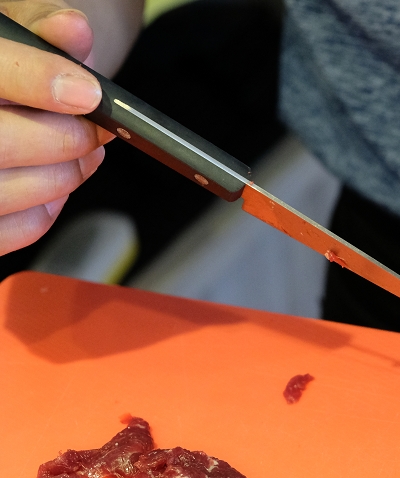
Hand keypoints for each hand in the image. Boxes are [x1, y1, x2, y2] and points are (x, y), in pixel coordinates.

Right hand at [0, 1, 111, 255]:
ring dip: (66, 174)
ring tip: (82, 152)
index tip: (88, 92)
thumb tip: (74, 30)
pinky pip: (16, 229)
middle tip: (94, 130)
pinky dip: (47, 208)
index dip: (37, 81)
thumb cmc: (5, 67)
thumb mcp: (16, 34)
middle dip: (65, 138)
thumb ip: (44, 31)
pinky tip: (54, 180)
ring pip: (9, 191)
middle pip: (1, 143)